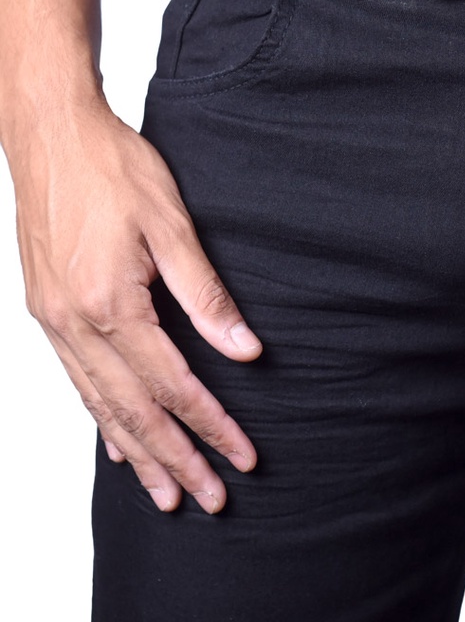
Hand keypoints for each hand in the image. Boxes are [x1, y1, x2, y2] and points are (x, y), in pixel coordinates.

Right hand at [9, 102, 261, 513]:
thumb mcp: (172, 226)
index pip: (173, 385)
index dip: (211, 425)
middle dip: (176, 459)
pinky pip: (77, 382)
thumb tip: (245, 349)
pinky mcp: (47, 312)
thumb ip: (206, 294)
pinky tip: (118, 442)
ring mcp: (55, 322)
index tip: (241, 457)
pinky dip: (101, 419)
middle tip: (208, 499)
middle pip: (134, 411)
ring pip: (100, 406)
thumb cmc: (114, 170)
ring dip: (137, 453)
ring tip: (164, 493)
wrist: (51, 136)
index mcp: (111, 305)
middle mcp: (76, 325)